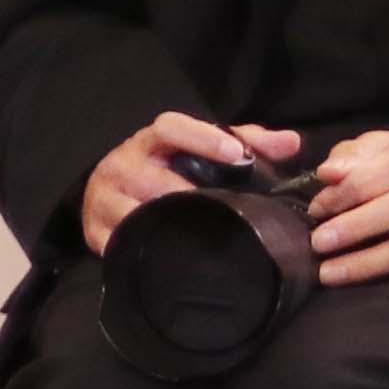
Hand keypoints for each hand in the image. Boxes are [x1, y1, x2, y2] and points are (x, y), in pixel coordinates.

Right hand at [78, 111, 308, 253]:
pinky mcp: (95, 233)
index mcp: (150, 141)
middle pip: (151, 179)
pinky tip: (173, 260)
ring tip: (203, 239)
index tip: (236, 155)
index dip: (202, 139)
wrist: (107, 191)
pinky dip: (147, 252)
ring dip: (167, 227)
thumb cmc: (166, 168)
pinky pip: (121, 246)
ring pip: (135, 216)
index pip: (171, 128)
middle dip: (188, 196)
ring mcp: (104, 200)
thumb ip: (247, 143)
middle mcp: (122, 164)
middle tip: (227, 212)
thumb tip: (293, 143)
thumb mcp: (203, 150)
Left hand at [305, 130, 388, 284]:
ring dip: (362, 264)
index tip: (315, 209)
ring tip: (328, 273)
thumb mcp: (379, 146)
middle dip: (351, 230)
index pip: (372, 179)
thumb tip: (327, 173)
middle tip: (318, 243)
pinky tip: (352, 278)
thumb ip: (351, 156)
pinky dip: (378, 273)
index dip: (338, 196)